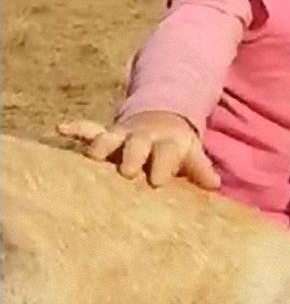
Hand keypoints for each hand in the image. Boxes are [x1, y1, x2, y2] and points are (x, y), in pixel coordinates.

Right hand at [57, 111, 220, 189]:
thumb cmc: (177, 147)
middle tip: (127, 171)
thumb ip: (199, 168)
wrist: (162, 120)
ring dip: (102, 144)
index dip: (163, 165)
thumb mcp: (191, 153)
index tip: (158, 181)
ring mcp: (123, 135)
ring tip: (92, 156)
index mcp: (167, 142)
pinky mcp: (106, 135)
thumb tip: (214, 184)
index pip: (167, 152)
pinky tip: (60, 128)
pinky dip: (76, 128)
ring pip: (110, 136)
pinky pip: (89, 129)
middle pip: (137, 144)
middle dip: (132, 155)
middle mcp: (143, 137)